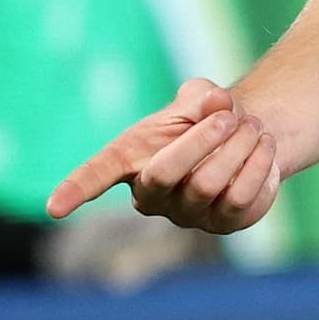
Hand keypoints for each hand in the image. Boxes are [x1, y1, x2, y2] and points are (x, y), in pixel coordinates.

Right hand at [51, 79, 283, 234]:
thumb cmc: (207, 117)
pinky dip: (257, 165)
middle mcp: (152, 195)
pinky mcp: (224, 223)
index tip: (54, 208)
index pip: (97, 175)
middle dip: (199, 140)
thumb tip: (214, 104)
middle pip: (164, 176)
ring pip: (207, 185)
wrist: (246, 135)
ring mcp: (187, 215)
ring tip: (252, 126)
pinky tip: (264, 146)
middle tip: (227, 117)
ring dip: (236, 148)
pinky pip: (241, 198)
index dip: (76, 190)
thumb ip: (201, 96)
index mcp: (131, 159)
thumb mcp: (199, 97)